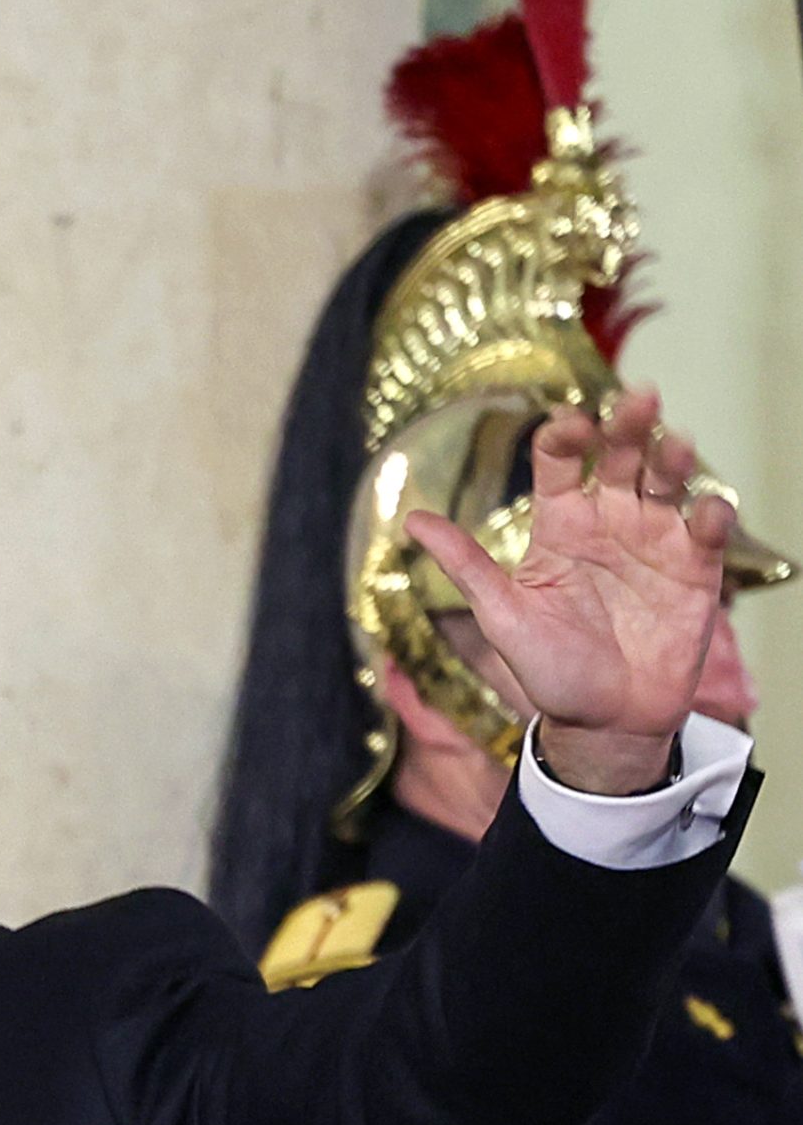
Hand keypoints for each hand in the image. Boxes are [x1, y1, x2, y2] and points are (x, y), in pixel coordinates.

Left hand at [407, 386, 735, 796]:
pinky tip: (707, 510)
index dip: (565, 436)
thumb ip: (465, 566)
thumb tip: (412, 520)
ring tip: (673, 445)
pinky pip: (707, 530)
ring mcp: (655, 541)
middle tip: (637, 400)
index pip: (561, 462)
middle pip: (621, 456)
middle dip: (628, 425)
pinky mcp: (695, 569)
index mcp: (560, 526)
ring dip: (673, 457)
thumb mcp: (501, 616)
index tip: (568, 424)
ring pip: (667, 481)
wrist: (603, 723)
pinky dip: (712, 514)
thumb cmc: (548, 671)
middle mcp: (609, 522)